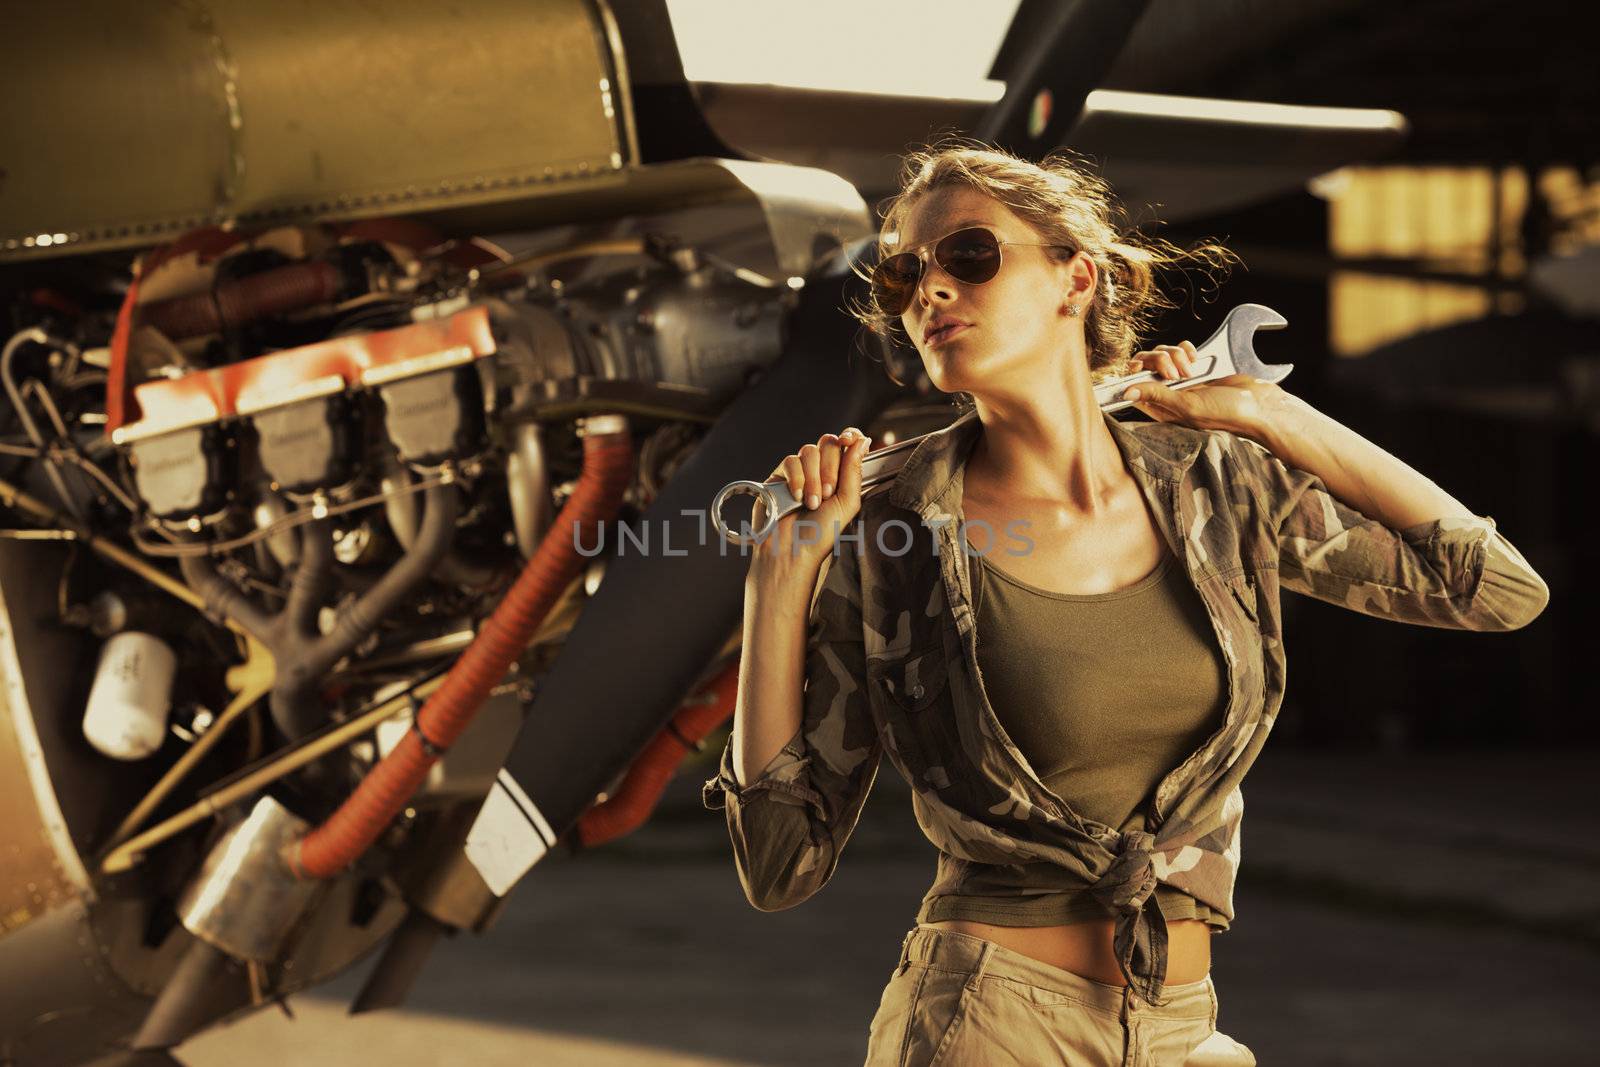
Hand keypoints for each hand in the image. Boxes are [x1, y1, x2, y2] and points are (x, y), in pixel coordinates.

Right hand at [750, 426, 871, 573]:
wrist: (792, 549)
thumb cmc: (820, 534)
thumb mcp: (847, 503)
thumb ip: (854, 471)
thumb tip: (862, 440)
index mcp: (841, 476)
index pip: (847, 444)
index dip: (850, 436)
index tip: (850, 440)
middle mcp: (821, 470)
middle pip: (829, 443)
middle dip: (830, 468)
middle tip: (827, 494)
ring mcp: (800, 472)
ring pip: (809, 451)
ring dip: (813, 478)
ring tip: (812, 503)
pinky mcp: (780, 475)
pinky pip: (790, 461)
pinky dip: (796, 479)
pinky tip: (797, 497)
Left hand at [1123, 340, 1281, 439]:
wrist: (1257, 403)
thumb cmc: (1226, 413)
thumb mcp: (1188, 406)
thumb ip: (1158, 396)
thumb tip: (1127, 392)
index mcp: (1160, 408)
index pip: (1132, 386)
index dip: (1132, 373)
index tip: (1140, 367)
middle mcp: (1167, 393)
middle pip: (1145, 365)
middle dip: (1158, 361)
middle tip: (1175, 373)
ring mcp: (1180, 379)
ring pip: (1162, 354)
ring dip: (1175, 355)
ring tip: (1192, 370)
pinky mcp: (1194, 367)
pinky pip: (1180, 350)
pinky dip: (1186, 350)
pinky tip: (1197, 360)